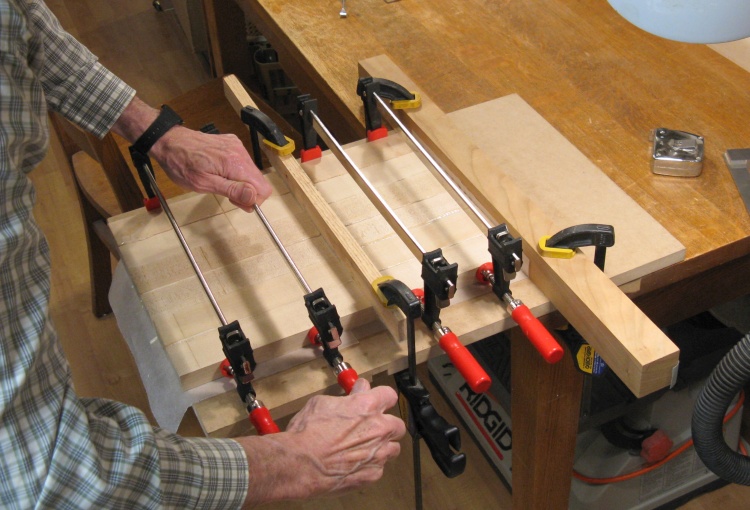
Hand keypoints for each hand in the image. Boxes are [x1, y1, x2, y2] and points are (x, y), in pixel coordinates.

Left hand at [112, 97, 271, 210]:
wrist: (168, 141)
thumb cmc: (181, 165)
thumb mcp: (204, 184)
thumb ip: (232, 190)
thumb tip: (254, 198)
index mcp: (235, 163)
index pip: (263, 188)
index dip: (252, 200)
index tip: (235, 201)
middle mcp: (240, 152)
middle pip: (259, 180)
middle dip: (246, 192)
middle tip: (226, 195)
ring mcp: (237, 146)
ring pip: (251, 172)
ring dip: (240, 182)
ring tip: (220, 182)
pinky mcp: (232, 143)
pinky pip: (242, 162)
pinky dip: (235, 171)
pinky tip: (219, 171)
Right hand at [238, 379, 404, 505]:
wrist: (300, 464)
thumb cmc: (307, 432)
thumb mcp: (322, 403)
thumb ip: (347, 397)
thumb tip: (358, 389)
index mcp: (367, 406)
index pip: (390, 395)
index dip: (382, 398)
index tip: (376, 401)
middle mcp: (378, 429)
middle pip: (398, 425)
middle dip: (387, 425)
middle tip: (372, 427)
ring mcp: (378, 453)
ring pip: (393, 448)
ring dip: (382, 447)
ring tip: (364, 448)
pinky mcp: (373, 474)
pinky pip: (379, 468)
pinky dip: (370, 466)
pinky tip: (354, 464)